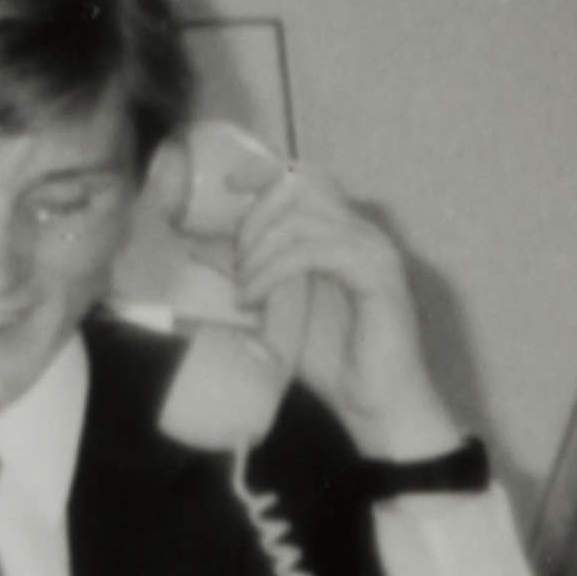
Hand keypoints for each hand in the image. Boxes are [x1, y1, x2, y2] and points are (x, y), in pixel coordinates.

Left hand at [211, 157, 459, 460]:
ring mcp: (375, 252)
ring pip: (304, 219)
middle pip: (302, 187)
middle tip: (236, 262)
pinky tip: (255, 297)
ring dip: (260, 249)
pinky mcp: (378, 277)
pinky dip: (274, 270)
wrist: (374, 403)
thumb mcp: (274, 306)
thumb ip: (245, 271)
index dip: (264, 172)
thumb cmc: (330, 357)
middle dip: (255, 217)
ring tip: (243, 288)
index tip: (227, 186)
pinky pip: (316, 252)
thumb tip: (197, 245)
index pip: (306, 177)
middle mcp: (363, 233)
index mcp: (342, 233)